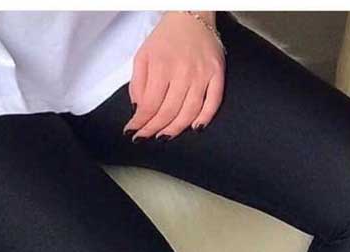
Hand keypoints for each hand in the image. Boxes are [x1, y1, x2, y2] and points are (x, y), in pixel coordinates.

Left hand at [124, 11, 225, 140]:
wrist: (192, 15)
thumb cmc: (165, 38)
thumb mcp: (143, 56)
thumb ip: (137, 83)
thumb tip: (138, 109)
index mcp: (162, 66)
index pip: (149, 105)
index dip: (140, 123)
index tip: (133, 132)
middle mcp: (183, 72)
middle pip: (168, 112)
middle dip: (154, 129)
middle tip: (146, 137)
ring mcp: (202, 74)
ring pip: (189, 112)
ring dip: (175, 129)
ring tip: (164, 136)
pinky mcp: (217, 74)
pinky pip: (213, 102)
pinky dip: (205, 118)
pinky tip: (195, 128)